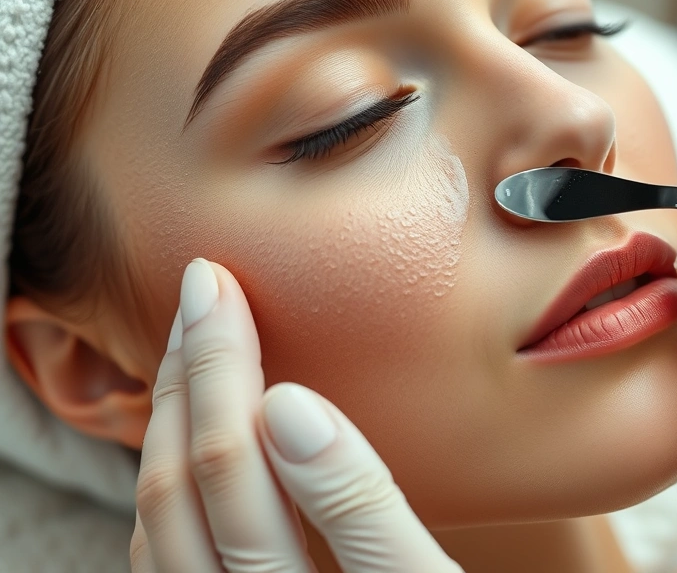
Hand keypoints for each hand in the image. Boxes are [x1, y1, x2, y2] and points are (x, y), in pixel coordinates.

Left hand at [129, 260, 461, 572]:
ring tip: (188, 346)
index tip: (219, 287)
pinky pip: (160, 552)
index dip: (222, 365)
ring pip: (156, 518)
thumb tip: (289, 407)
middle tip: (198, 291)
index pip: (235, 463)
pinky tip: (188, 436)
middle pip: (181, 483)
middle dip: (187, 376)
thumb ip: (364, 506)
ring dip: (166, 422)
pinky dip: (167, 477)